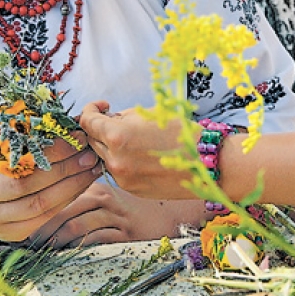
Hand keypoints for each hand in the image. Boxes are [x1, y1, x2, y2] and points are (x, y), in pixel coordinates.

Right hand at [0, 131, 100, 242]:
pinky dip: (68, 199)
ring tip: (92, 167)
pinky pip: (44, 217)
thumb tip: (68, 122)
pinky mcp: (9, 233)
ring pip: (38, 205)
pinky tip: (83, 183)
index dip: (49, 149)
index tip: (76, 135)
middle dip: (63, 168)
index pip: (15, 156)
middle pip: (25, 184)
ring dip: (72, 185)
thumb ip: (24, 130)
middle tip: (89, 153)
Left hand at [25, 181, 203, 247]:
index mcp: (96, 186)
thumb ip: (85, 201)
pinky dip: (78, 250)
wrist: (173, 213)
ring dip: (55, 242)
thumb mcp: (110, 197)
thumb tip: (51, 217)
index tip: (22, 226)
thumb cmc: (137, 207)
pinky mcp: (126, 233)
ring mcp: (115, 215)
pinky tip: (66, 257)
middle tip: (25, 245)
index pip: (60, 196)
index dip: (40, 212)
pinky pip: (96, 241)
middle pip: (63, 212)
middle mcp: (104, 197)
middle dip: (41, 230)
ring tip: (40, 253)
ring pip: (76, 227)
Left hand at [79, 102, 197, 200]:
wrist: (206, 164)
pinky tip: (142, 154)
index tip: (101, 106)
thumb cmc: (182, 133)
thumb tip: (108, 119)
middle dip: (100, 128)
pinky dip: (122, 161)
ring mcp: (122, 178)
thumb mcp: (150, 114)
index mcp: (118, 136)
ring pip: (103, 157)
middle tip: (115, 120)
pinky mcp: (131, 189)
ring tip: (132, 139)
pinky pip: (118, 171)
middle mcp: (115, 160)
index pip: (87, 121)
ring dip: (110, 146)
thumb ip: (123, 116)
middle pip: (92, 141)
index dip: (90, 110)